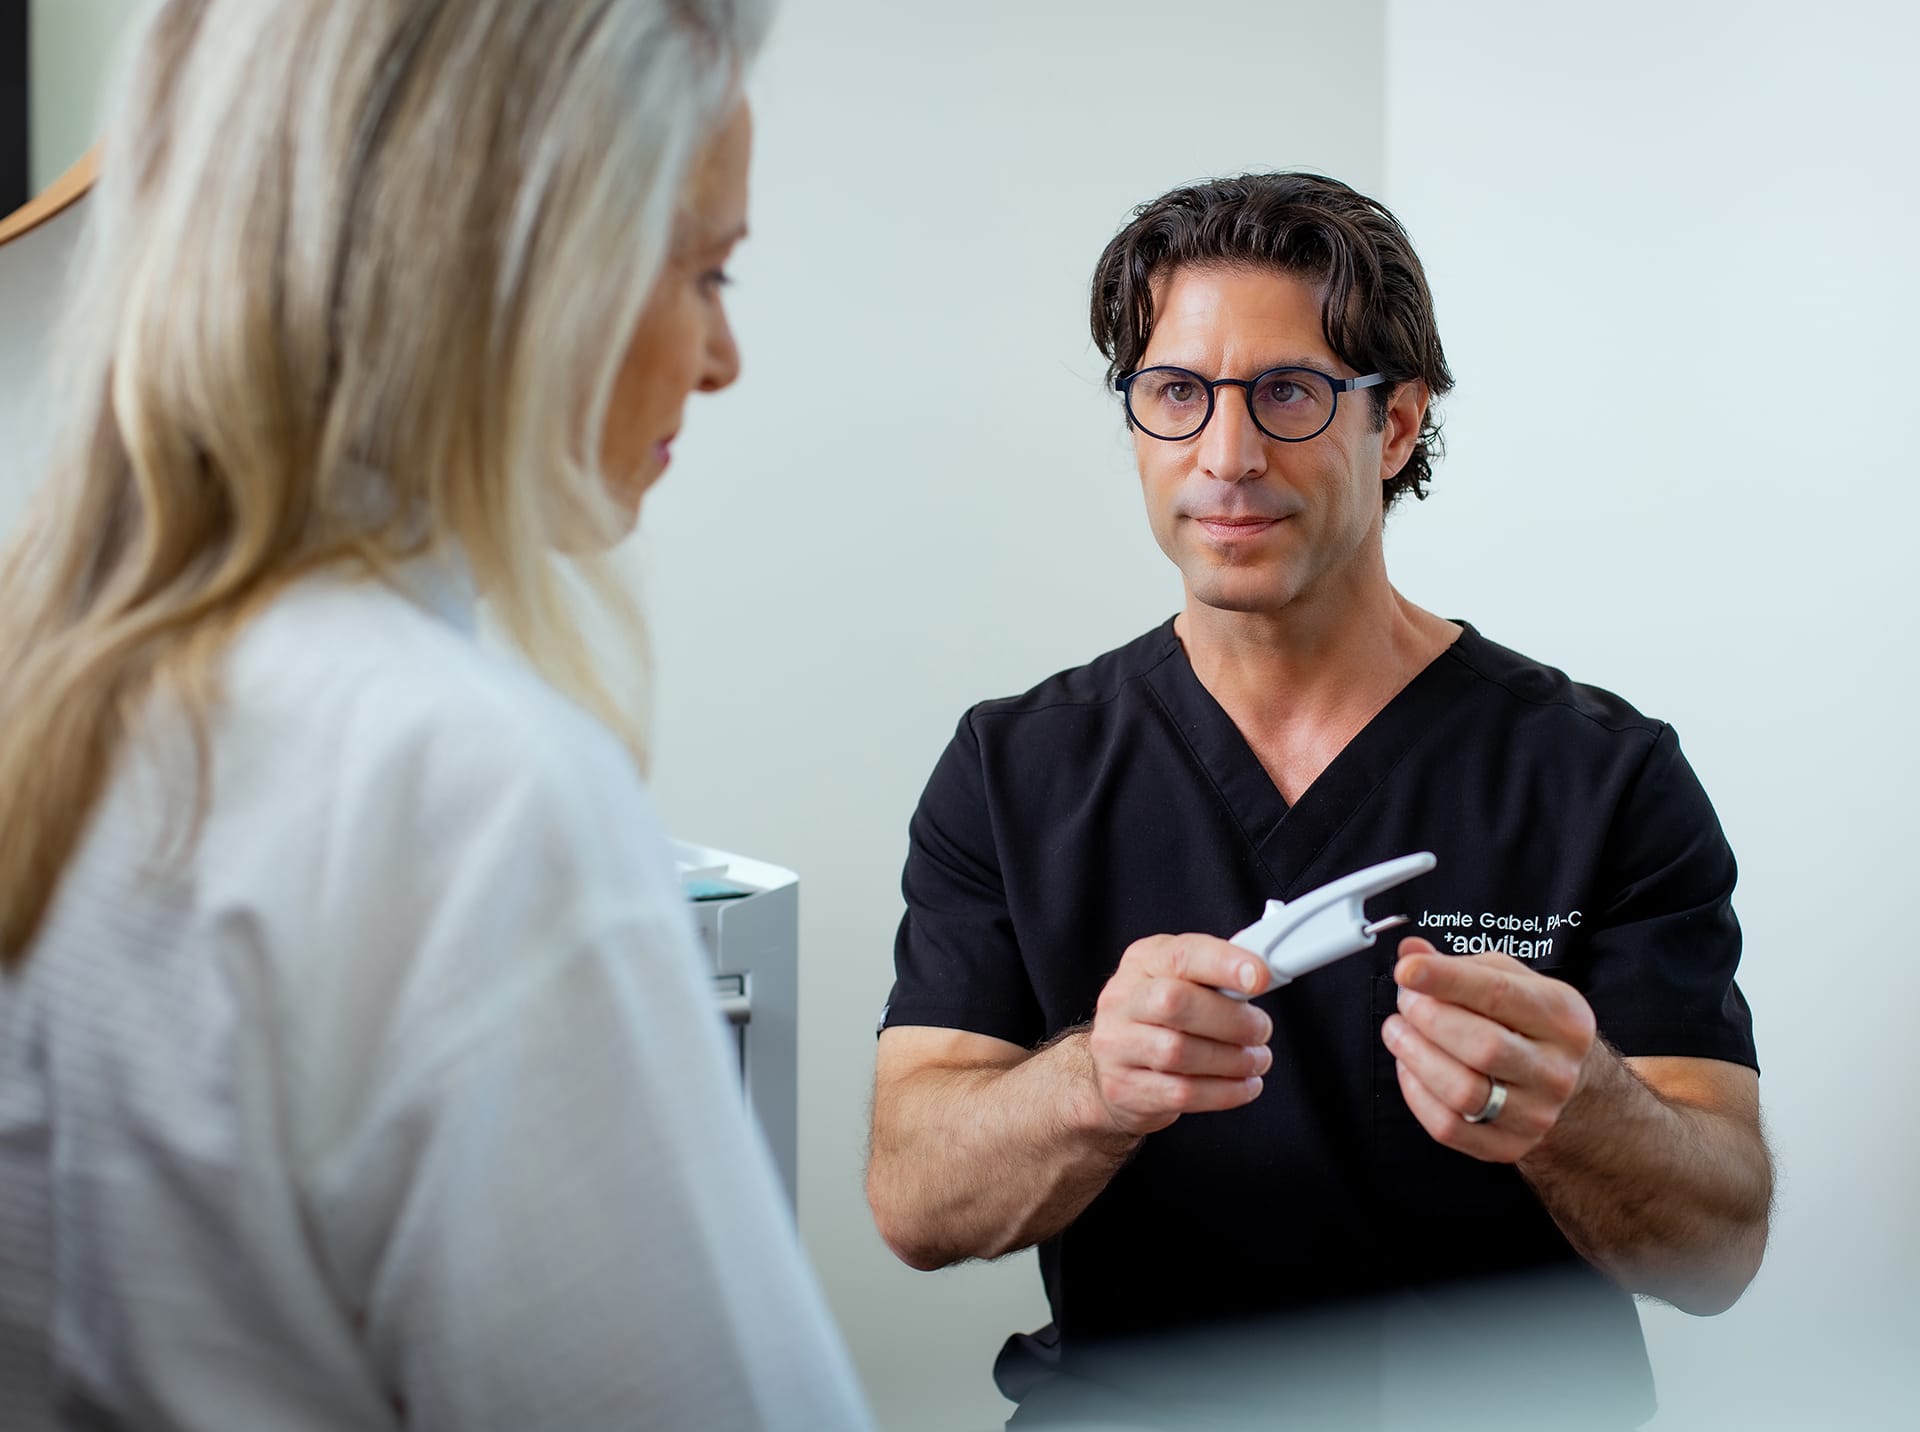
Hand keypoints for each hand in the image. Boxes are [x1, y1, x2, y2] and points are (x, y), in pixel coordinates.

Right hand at [1086, 934, 1273, 1137]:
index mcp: (1142, 961)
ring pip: (1178, 1052)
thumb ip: (1216, 975)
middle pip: (1175, 1003)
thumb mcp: (1180, 980)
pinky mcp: (1125, 1089)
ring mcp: (1117, 1046)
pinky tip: (1243, 1085)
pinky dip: (1224, 1091)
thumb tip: (1262, 976)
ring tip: (1256, 1060)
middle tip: (1261, 1030)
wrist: (1111, 1067)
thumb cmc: (1158, 1018)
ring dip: (1232, 1060)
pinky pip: (1181, 1093)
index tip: (1260, 977)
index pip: (1181, 954)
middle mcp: (1122, 1000)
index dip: (1223, 964)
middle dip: (1232, 1020)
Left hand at [1381, 937, 1596, 1162]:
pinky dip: (1416, 1094)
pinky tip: (1410, 1068)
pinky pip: (1448, 1127)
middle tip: (1405, 1002)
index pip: (1500, 995)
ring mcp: (1536, 1114)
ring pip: (1463, 1091)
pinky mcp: (1509, 1147)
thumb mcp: (1508, 981)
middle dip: (1429, 1019)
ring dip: (1415, 1056)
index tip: (1407, 970)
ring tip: (1398, 1031)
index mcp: (1562, 1017)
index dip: (1446, 980)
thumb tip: (1411, 952)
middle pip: (1482, 1046)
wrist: (1563, 1086)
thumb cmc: (1527, 1025)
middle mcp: (1556, 1069)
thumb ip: (1460, 965)